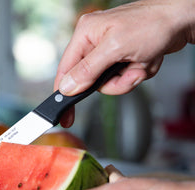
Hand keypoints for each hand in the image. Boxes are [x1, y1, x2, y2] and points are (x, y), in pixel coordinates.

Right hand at [56, 0, 194, 96]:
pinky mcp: (123, 57)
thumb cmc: (153, 23)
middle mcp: (94, 42)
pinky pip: (123, 77)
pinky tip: (146, 60)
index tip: (63, 114)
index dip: (64, 93)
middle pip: (90, 80)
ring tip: (141, 64)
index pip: (65, 69)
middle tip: (129, 73)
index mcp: (86, 34)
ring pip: (109, 82)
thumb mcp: (116, 48)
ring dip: (128, 78)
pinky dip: (137, 74)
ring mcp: (109, 50)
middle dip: (114, 81)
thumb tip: (67, 87)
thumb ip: (88, 70)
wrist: (183, 19)